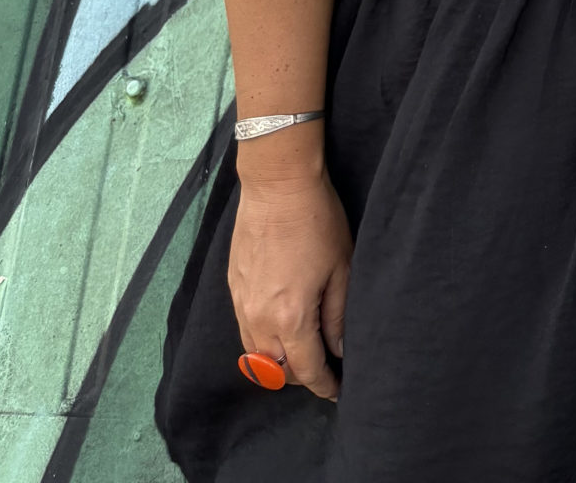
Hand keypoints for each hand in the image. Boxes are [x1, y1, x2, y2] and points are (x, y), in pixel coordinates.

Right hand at [228, 166, 352, 400]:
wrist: (277, 184)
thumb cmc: (316, 221)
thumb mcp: (342, 267)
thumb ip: (338, 315)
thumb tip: (339, 349)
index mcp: (290, 317)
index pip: (306, 369)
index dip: (324, 385)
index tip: (337, 391)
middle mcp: (259, 319)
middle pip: (278, 370)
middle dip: (303, 374)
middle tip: (325, 366)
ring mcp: (242, 305)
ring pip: (256, 355)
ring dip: (279, 361)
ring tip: (303, 351)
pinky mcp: (233, 288)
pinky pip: (245, 331)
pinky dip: (262, 340)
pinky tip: (280, 327)